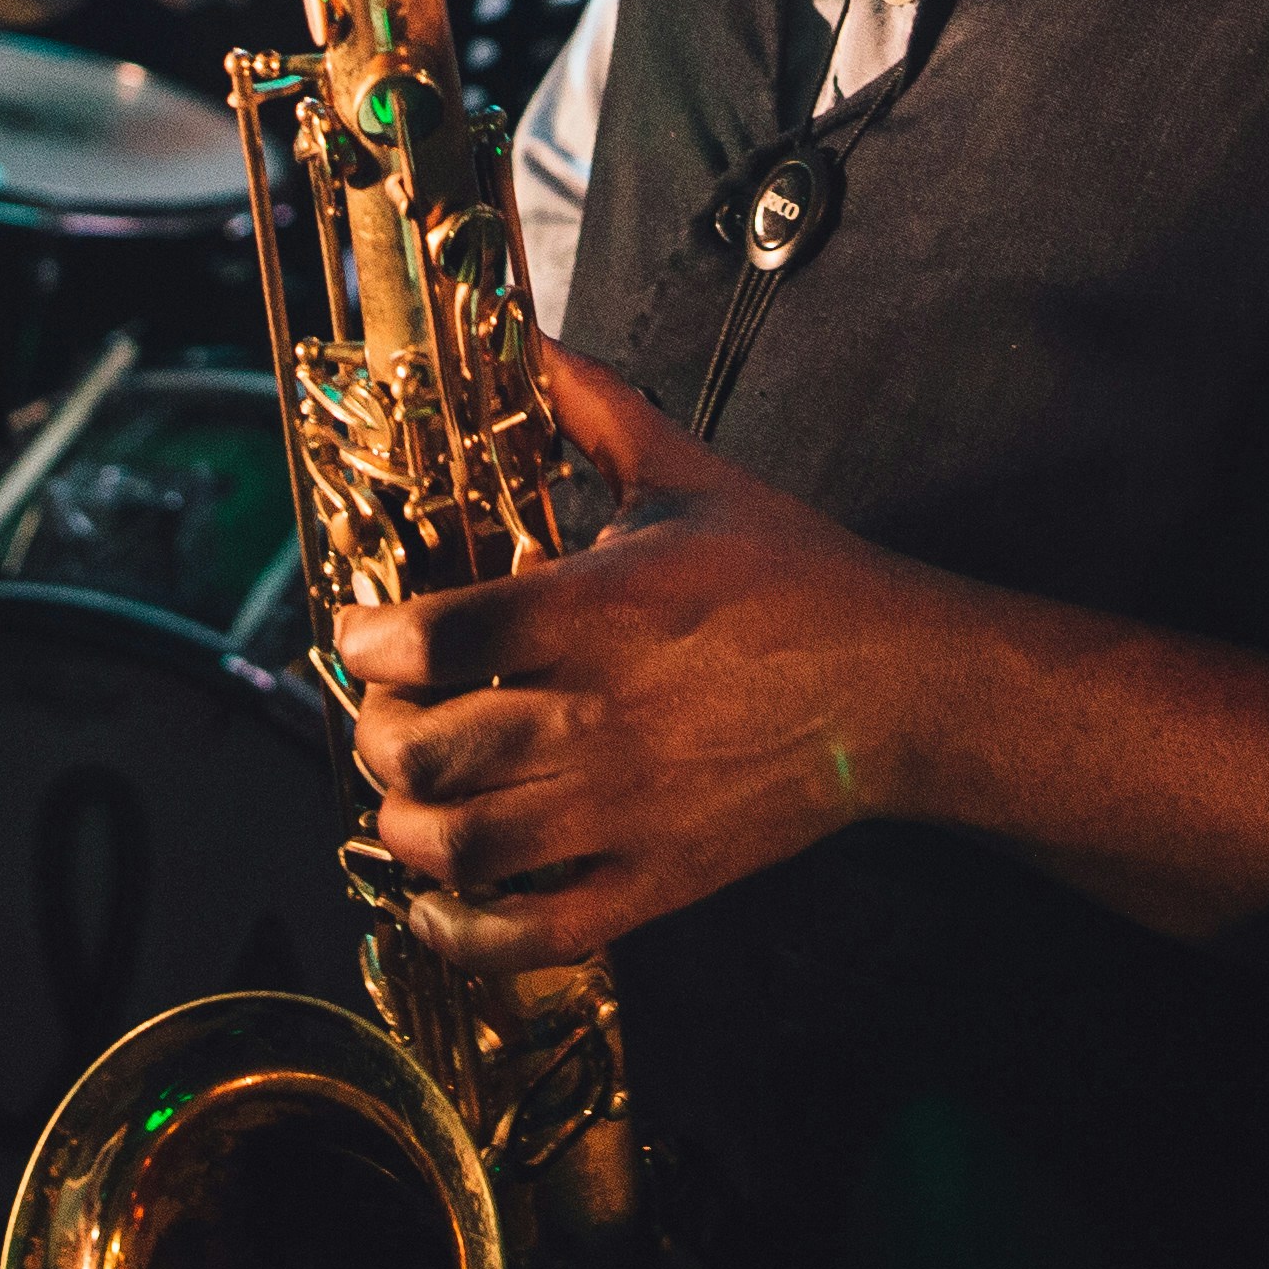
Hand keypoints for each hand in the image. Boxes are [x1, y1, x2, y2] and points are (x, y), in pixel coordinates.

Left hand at [334, 342, 962, 969]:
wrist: (903, 688)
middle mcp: (600, 715)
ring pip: (462, 846)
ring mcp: (626, 808)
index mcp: (599, 610)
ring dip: (405, 827)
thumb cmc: (798, 580)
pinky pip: (534, 931)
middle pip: (426, 752)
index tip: (364, 633)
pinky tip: (443, 900)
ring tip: (409, 798)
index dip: (370, 642)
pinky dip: (466, 929)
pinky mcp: (658, 878)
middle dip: (375, 736)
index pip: (437, 638)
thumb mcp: (690, 475)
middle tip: (385, 713)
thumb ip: (591, 408)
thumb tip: (524, 336)